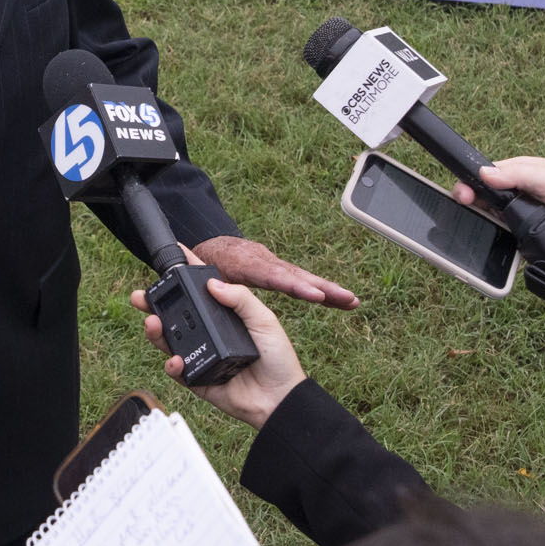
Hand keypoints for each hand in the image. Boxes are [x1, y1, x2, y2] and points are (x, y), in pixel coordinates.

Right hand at [134, 277, 306, 428]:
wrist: (279, 399)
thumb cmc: (278, 359)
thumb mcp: (264, 320)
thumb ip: (241, 299)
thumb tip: (212, 283)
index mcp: (224, 316)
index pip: (201, 290)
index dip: (186, 273)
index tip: (171, 256)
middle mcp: (209, 333)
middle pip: (176, 314)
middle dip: (154, 304)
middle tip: (139, 296)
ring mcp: (201, 355)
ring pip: (169, 340)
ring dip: (156, 332)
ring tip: (152, 323)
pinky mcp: (197, 379)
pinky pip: (177, 371)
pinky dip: (172, 365)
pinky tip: (176, 360)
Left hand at [187, 235, 357, 309]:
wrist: (213, 243)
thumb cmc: (205, 257)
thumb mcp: (196, 264)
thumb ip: (193, 272)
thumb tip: (195, 273)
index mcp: (246, 262)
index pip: (272, 275)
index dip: (293, 284)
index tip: (313, 295)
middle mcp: (265, 262)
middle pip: (297, 275)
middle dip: (322, 288)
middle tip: (346, 298)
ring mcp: (275, 266)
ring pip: (304, 277)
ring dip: (329, 290)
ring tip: (352, 301)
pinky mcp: (280, 271)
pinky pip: (304, 281)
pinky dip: (324, 291)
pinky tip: (344, 302)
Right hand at [457, 157, 544, 251]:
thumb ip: (516, 175)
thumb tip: (483, 173)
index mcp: (525, 172)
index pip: (489, 176)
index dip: (472, 185)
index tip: (462, 195)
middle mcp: (525, 192)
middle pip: (489, 200)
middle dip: (476, 205)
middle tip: (467, 212)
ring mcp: (531, 215)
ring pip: (499, 221)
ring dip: (490, 225)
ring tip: (481, 230)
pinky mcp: (537, 235)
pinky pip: (514, 239)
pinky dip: (507, 243)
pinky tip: (502, 246)